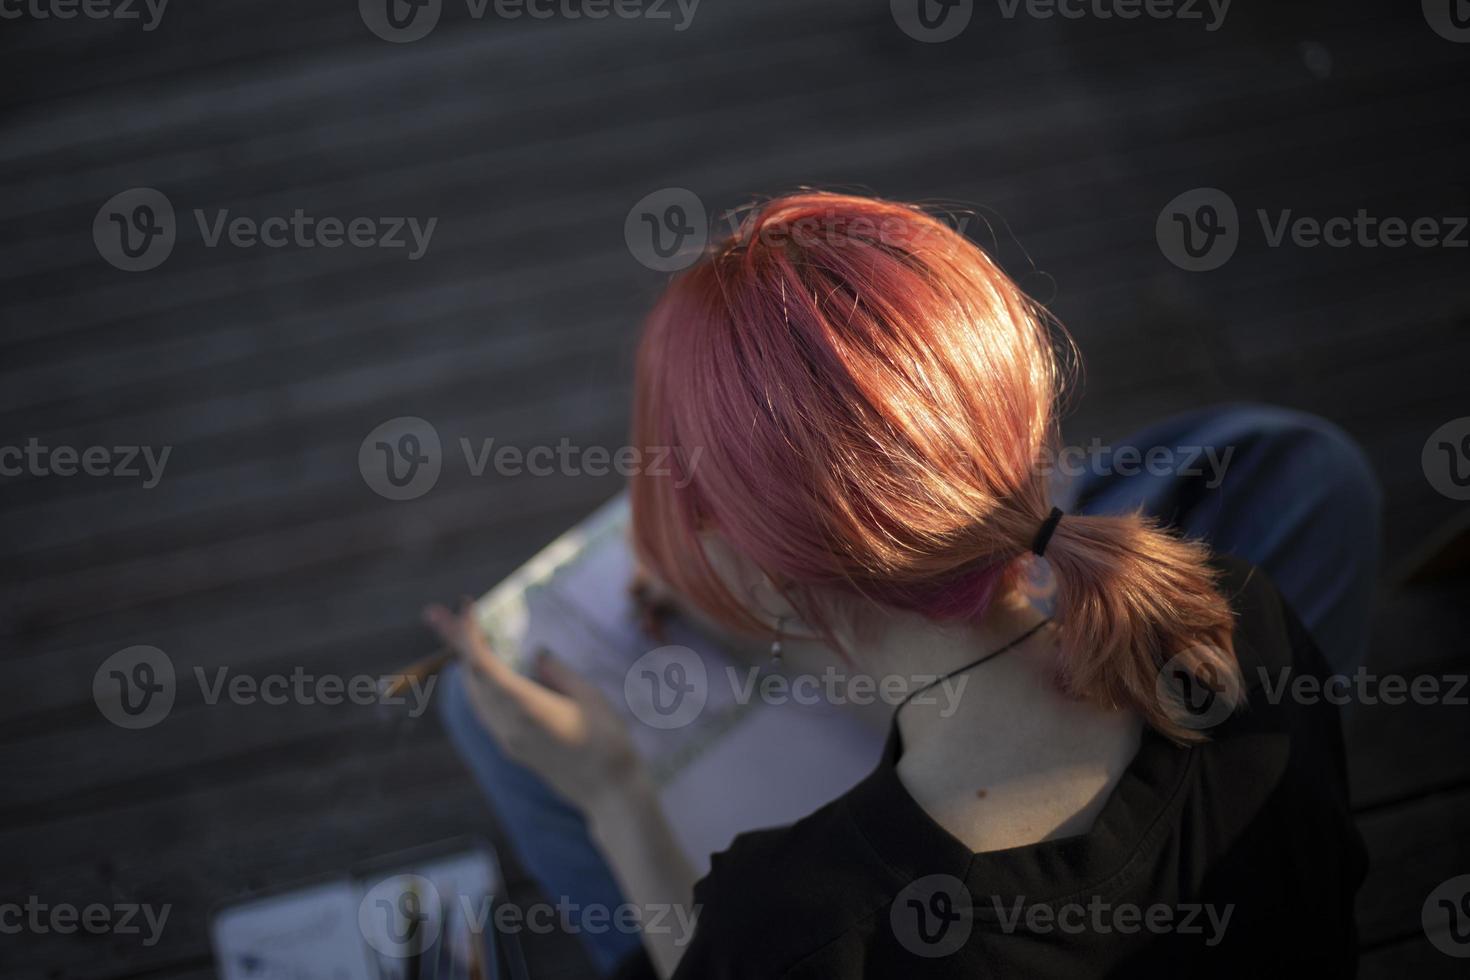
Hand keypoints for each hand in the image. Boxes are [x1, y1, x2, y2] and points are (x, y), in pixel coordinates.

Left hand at [424, 601, 644, 814]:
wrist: (609, 792)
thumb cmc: (607, 741)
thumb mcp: (589, 697)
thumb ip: (558, 673)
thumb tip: (537, 654)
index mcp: (525, 707)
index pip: (482, 665)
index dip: (468, 634)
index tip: (466, 606)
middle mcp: (507, 724)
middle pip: (470, 678)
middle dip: (454, 643)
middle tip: (435, 614)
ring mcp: (508, 739)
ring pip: (474, 697)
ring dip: (464, 665)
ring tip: (457, 638)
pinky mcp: (514, 749)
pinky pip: (485, 711)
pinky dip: (477, 686)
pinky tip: (483, 675)